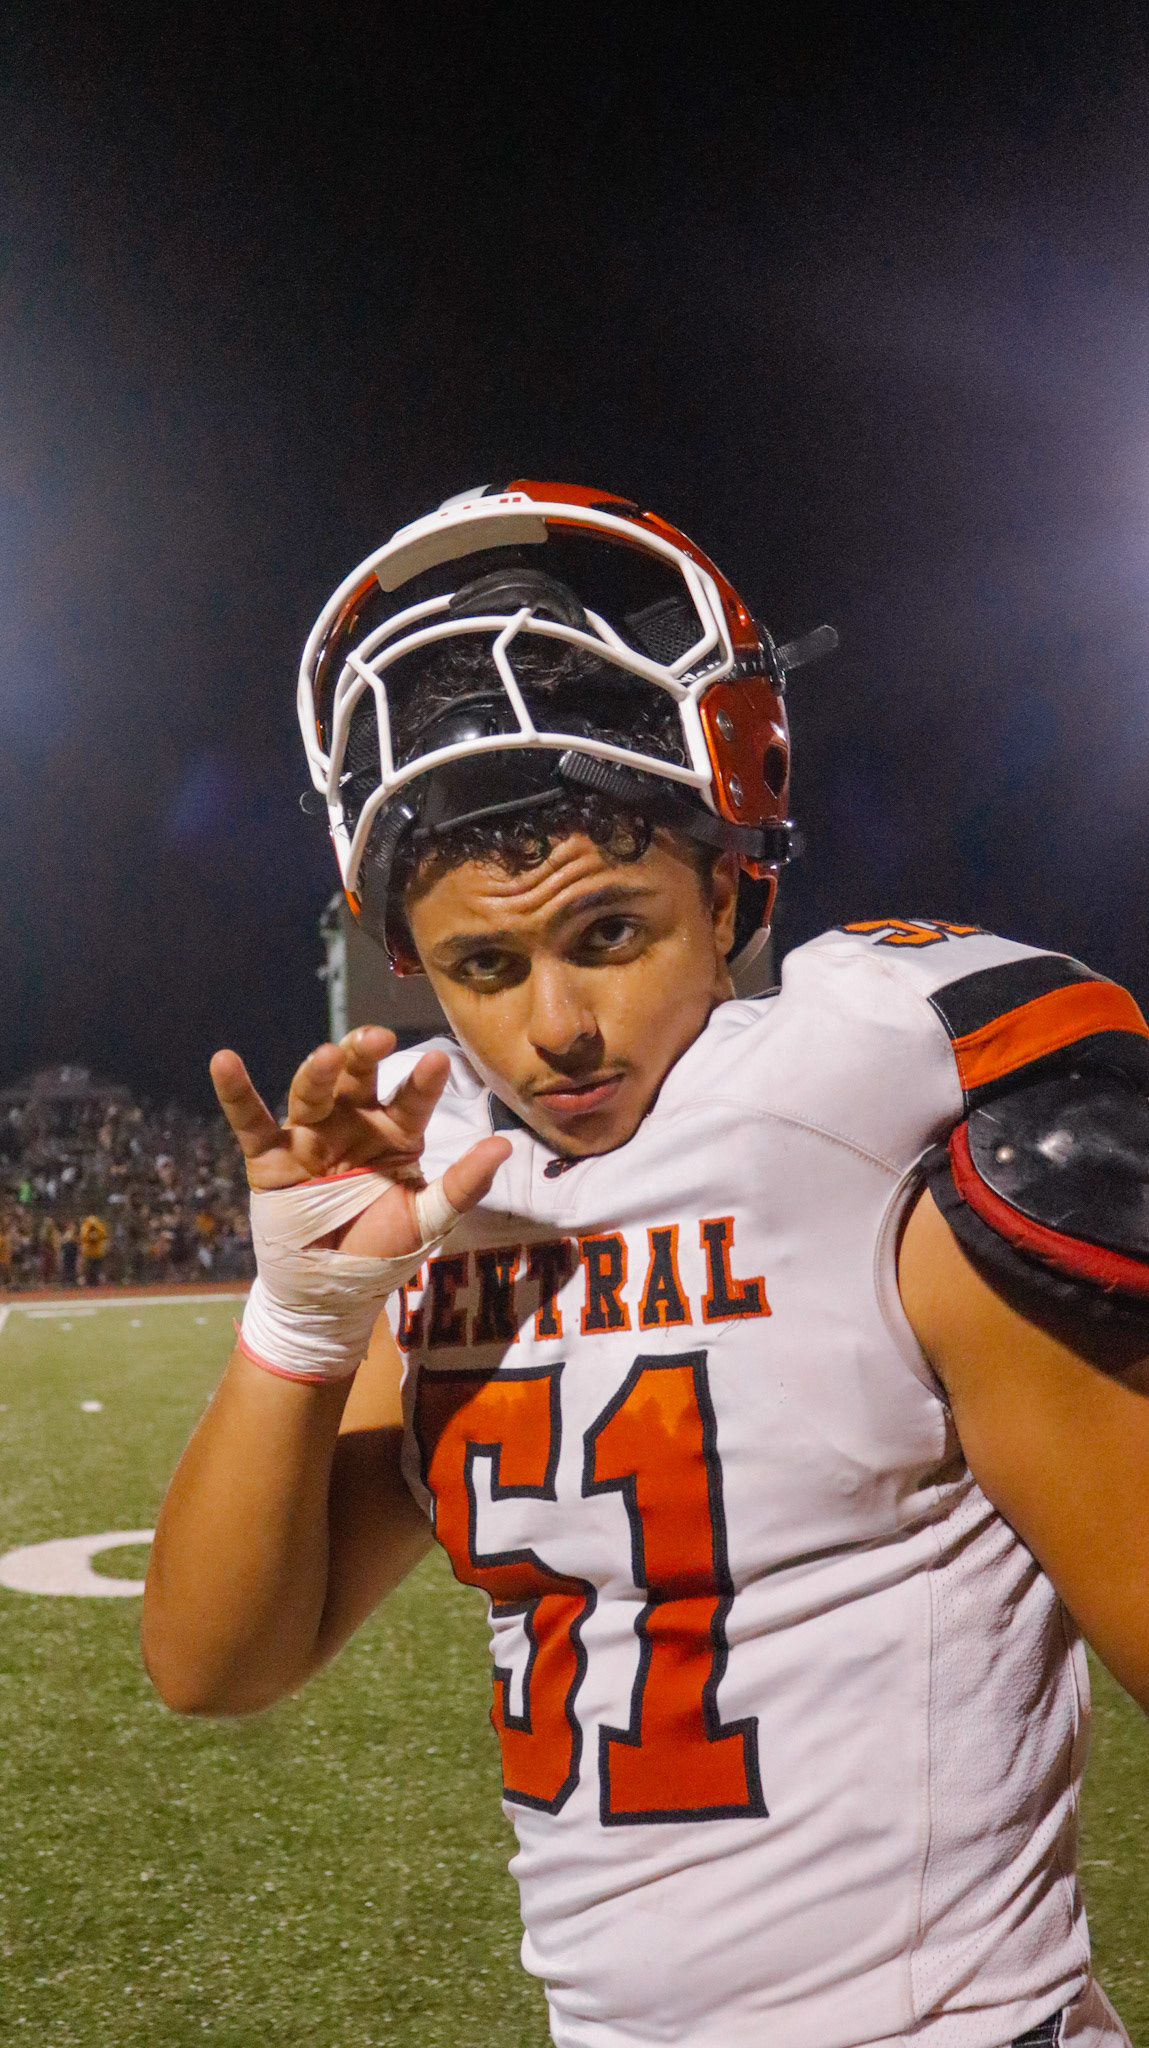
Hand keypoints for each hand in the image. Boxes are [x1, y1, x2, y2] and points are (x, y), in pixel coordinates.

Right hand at [211, 1027, 509, 1257]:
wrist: (330, 1294)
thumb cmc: (382, 1249)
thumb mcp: (427, 1220)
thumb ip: (462, 1184)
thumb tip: (505, 1145)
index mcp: (396, 1133)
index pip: (412, 1099)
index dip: (422, 1082)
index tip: (439, 1063)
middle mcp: (353, 1124)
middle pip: (359, 1079)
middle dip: (366, 1055)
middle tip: (379, 1038)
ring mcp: (310, 1136)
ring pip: (312, 1093)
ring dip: (318, 1072)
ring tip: (326, 1057)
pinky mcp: (270, 1156)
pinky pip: (251, 1120)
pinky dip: (235, 1091)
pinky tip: (224, 1060)